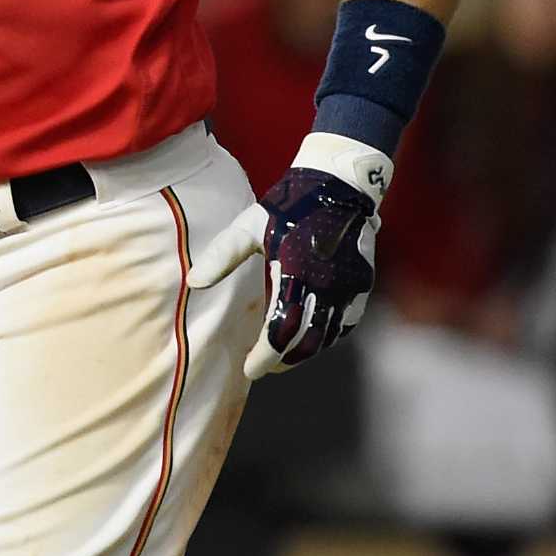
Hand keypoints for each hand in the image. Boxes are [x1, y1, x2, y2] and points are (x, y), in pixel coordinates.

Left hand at [188, 132, 390, 379]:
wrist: (337, 185)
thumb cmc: (288, 206)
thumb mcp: (249, 227)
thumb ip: (222, 256)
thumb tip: (193, 283)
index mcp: (296, 276)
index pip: (279, 333)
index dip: (263, 357)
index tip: (249, 370)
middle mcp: (327, 288)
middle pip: (304, 343)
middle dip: (282, 360)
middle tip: (263, 367)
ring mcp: (349, 289)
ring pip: (327, 337)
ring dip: (304, 352)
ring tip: (281, 356)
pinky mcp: (362, 285)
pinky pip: (346, 324)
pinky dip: (326, 337)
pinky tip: (310, 337)